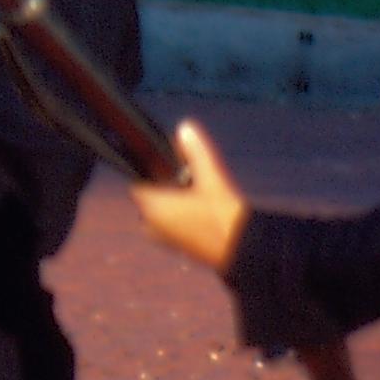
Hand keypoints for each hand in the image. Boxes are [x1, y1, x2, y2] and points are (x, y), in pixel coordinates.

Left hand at [130, 121, 249, 272]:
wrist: (241, 252)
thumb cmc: (223, 217)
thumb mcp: (211, 179)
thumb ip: (196, 152)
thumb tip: (185, 127)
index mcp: (154, 207)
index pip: (139, 185)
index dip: (151, 173)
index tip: (169, 167)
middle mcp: (153, 225)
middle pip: (150, 199)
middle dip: (164, 188)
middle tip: (188, 180)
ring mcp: (164, 240)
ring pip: (160, 214)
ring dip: (173, 204)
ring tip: (197, 195)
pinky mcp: (177, 248)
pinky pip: (171, 227)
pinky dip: (180, 218)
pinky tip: (201, 211)